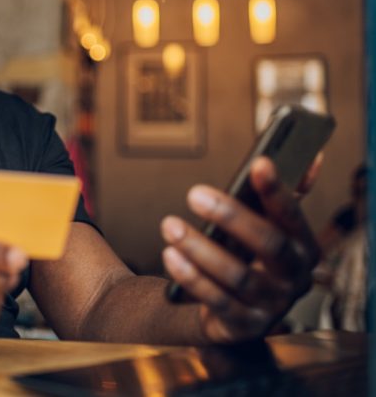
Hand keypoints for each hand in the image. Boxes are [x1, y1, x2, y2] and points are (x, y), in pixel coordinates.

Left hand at [160, 155, 321, 342]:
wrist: (233, 309)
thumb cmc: (247, 255)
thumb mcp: (265, 227)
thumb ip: (281, 195)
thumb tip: (310, 156)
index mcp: (303, 247)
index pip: (292, 215)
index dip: (276, 190)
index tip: (258, 163)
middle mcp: (295, 279)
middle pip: (268, 244)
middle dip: (231, 216)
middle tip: (194, 194)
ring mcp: (271, 305)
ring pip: (238, 275)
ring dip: (200, 248)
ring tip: (169, 225)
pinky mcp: (243, 326)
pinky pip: (217, 300)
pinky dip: (191, 277)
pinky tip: (171, 255)